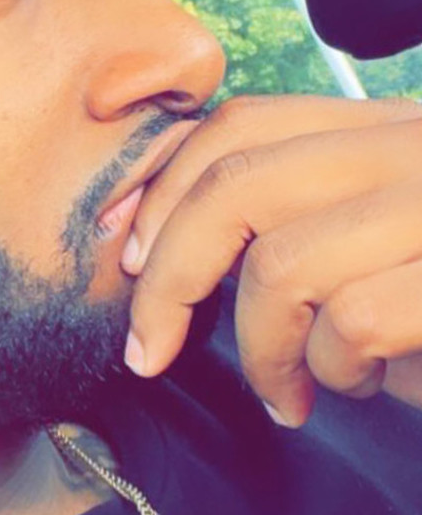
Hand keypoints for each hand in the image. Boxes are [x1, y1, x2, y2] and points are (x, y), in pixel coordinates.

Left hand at [122, 94, 421, 425]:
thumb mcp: (377, 240)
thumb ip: (301, 218)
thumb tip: (156, 240)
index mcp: (390, 130)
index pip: (246, 123)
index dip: (163, 181)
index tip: (122, 248)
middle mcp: (417, 147)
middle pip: (239, 185)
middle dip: (168, 274)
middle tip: (147, 346)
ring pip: (286, 265)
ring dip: (261, 349)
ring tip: (286, 391)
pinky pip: (355, 322)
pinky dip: (334, 372)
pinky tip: (358, 389)